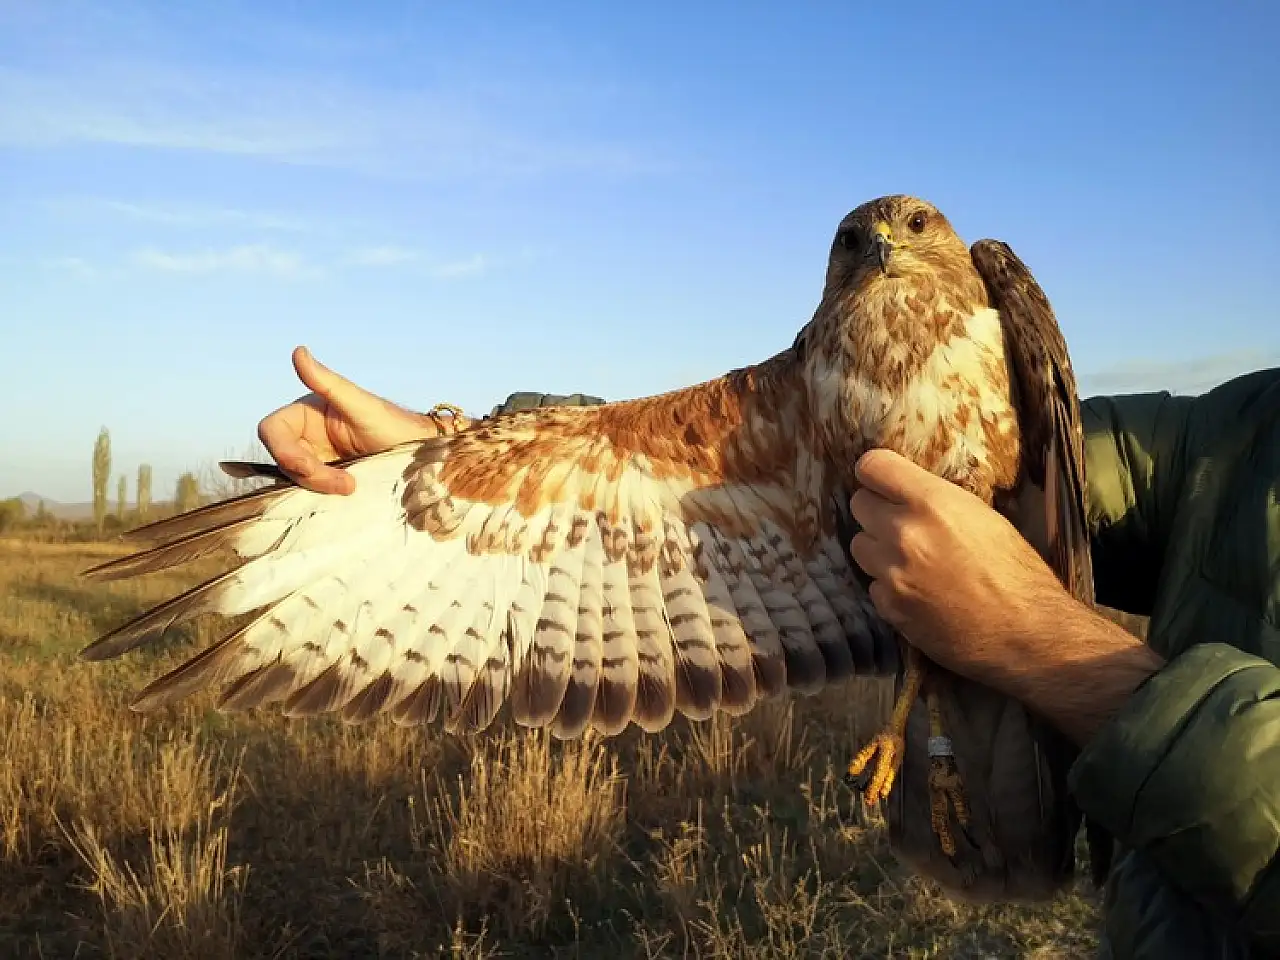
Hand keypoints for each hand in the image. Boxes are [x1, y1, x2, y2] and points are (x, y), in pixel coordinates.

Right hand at [257, 346, 469, 494]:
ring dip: (319, 486)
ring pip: (295, 478)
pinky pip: (310, 491)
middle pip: (283, 458)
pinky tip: (347, 493)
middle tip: (344, 484)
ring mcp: (316, 459)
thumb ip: (327, 382)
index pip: (272, 430)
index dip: (282, 450)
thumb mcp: (360, 405)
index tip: (308, 466)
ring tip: (353, 486)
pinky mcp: (327, 480)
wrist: (419, 458)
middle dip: (307, 473)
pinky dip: (323, 494)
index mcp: (306, 413)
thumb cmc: (393, 424)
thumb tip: (298, 350)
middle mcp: (305, 435)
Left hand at [848, 448, 1161, 744]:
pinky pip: (872, 585)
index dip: (877, 473)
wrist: (1028, 635)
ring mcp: (891, 573)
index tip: (884, 482)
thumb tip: (907, 493)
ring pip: (859, 545)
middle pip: (859, 504)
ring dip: (878, 548)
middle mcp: (903, 534)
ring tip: (910, 560)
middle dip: (877, 511)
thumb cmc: (1018, 573)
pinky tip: (918, 593)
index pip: (873, 466)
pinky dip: (888, 587)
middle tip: (901, 523)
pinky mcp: (888, 608)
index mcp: (932, 503)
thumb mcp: (984, 517)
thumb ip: (938, 501)